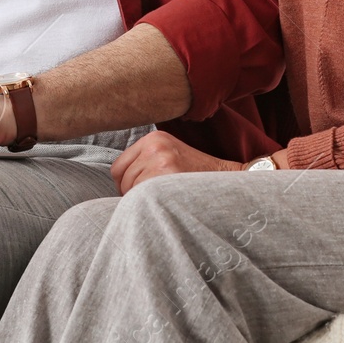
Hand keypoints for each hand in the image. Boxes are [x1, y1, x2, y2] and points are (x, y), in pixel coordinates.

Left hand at [111, 131, 240, 194]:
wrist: (226, 180)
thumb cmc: (195, 175)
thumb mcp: (169, 155)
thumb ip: (144, 161)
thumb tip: (117, 182)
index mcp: (153, 138)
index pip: (117, 167)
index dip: (124, 184)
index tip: (138, 192)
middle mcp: (155, 145)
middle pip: (122, 179)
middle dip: (132, 194)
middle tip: (152, 199)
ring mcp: (161, 159)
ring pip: (130, 190)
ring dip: (141, 200)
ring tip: (162, 199)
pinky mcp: (168, 175)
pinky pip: (142, 196)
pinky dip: (149, 205)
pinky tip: (165, 203)